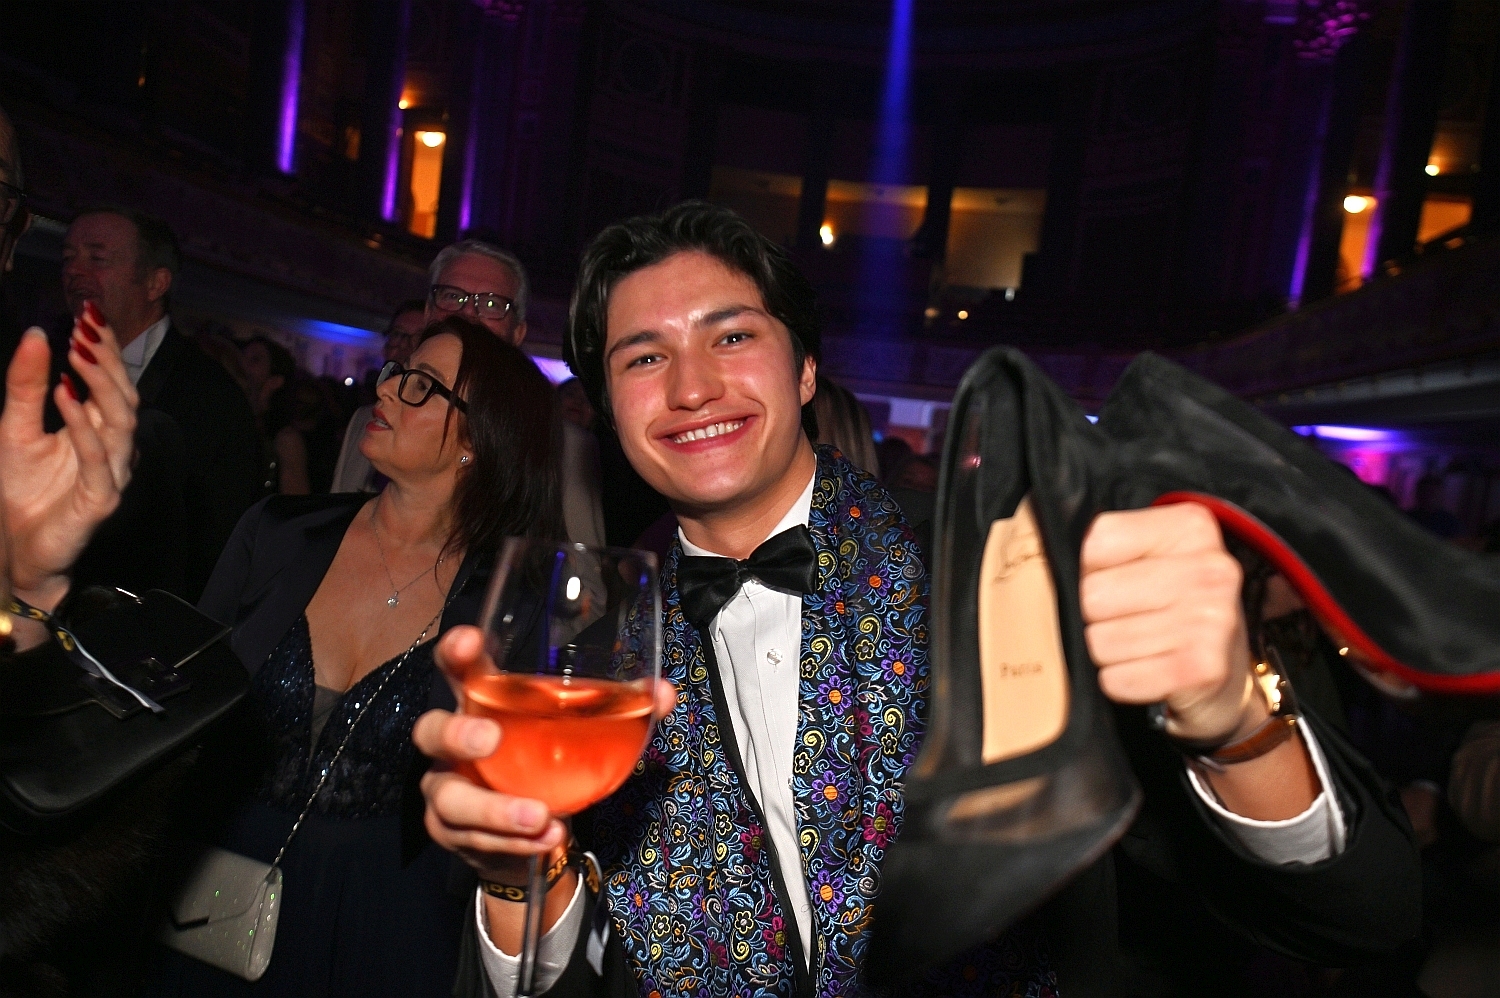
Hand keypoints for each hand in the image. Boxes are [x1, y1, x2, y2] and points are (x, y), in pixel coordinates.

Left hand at [0, 304, 137, 609]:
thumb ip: (27, 386)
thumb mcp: (15, 428)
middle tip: (85, 325)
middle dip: (107, 358)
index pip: (111, 381)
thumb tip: (37, 335)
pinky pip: (98, 457)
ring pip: (122, 421)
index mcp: (100, 429)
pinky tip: (65, 395)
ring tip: (77, 353)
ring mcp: (113, 473)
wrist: (18, 549)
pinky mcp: (102, 499)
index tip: (88, 311)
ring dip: (101, 384)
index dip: (105, 347)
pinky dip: (83, 424)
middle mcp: (114, 448)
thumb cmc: (23, 492)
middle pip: (124, 395)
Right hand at [413, 625, 677, 884]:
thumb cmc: (547, 762)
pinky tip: (545, 839)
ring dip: (494, 809)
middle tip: (491, 740)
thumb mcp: (580, 733)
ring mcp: (447, 790)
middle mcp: (453, 745)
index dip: (455, 653)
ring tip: (539, 816)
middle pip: (432, 731)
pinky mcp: (452, 832)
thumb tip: (663, 693)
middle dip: (457, 734)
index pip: (459, 670)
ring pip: (450, 798)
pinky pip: (474, 839)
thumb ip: (620, 710)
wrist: (527, 833)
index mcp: (482, 704)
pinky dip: (512, 841)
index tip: (468, 641)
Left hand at [1080, 502, 1257, 743]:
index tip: (1099, 579)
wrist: (1222, 680)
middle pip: (1092, 594)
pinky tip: (1144, 671)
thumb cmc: (1170, 611)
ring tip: (1135, 648)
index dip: (1080, 567)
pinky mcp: (1202, 668)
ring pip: (1100, 640)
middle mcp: (1209, 569)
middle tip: (1120, 621)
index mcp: (1189, 527)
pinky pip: (1116, 678)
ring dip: (1105, 653)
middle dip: (1091, 616)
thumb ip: (1096, 544)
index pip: (1093, 540)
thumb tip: (1022, 532)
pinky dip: (1118, 681)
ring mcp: (1212, 619)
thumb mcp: (1144, 560)